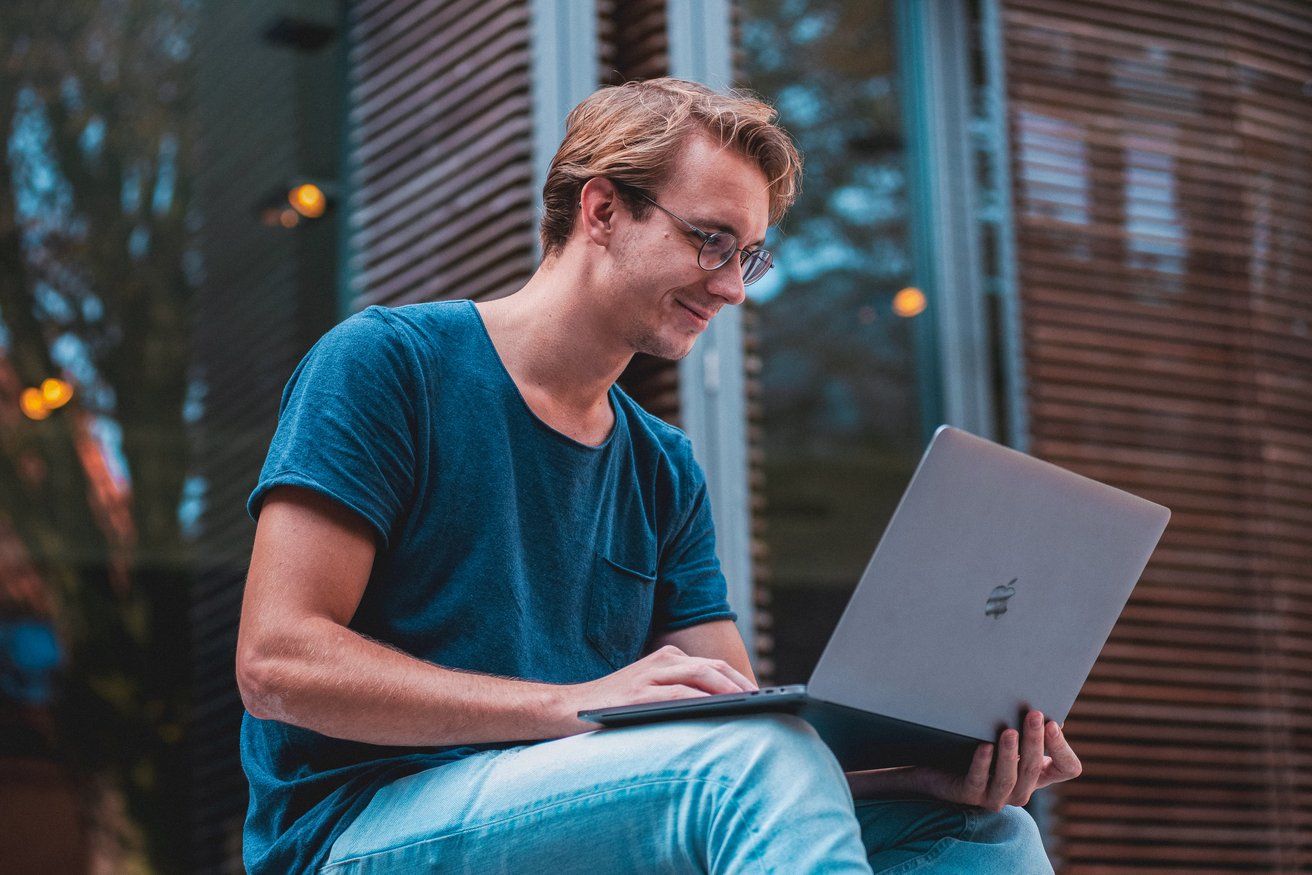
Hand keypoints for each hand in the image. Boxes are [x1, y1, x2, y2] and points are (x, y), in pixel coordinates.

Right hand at [568, 644, 755, 730]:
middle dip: (741, 684)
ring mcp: (649, 676)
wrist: (567, 709)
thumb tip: (721, 709)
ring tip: (749, 705)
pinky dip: (702, 700)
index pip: (712, 666)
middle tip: (763, 701)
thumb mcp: (650, 692)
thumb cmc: (614, 706)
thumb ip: (679, 692)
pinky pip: (678, 694)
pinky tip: (717, 709)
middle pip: (712, 668)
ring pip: (700, 675)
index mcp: (667, 658)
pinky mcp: (638, 694)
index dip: (739, 680)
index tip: (760, 696)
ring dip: (728, 690)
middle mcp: (661, 661)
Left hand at [847, 710, 1081, 810]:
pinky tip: (983, 746)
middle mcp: (1020, 789)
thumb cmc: (971, 741)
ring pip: (1011, 779)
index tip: (1053, 721)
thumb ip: (1022, 722)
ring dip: (1011, 753)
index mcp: (1036, 773)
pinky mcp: (968, 795)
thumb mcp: (1002, 731)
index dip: (1063, 747)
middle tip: (1034, 714)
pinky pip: (979, 781)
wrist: (929, 764)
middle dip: (1035, 740)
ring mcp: (995, 796)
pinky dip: (982, 764)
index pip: (1068, 768)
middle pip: (1036, 768)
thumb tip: (1042, 698)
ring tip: (1008, 730)